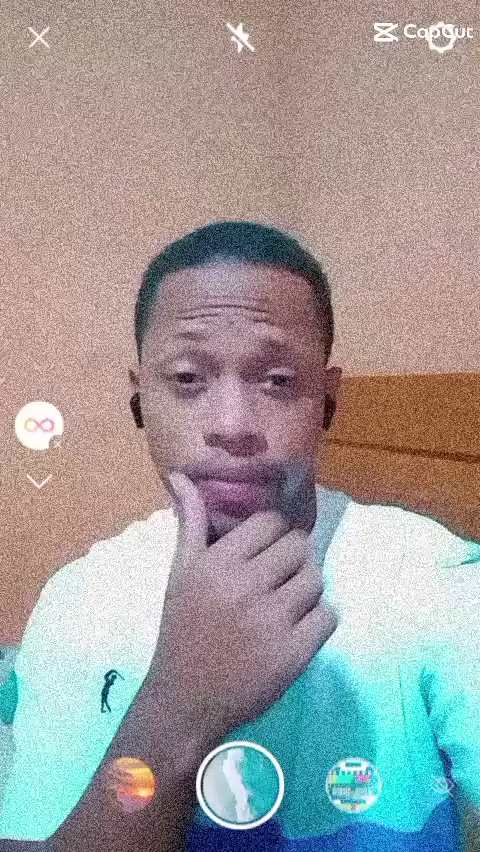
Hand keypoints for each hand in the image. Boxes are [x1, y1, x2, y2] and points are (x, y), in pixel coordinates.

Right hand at [153, 471, 337, 737]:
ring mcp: (272, 620)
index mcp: (217, 562)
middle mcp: (245, 585)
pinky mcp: (294, 653)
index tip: (262, 555)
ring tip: (283, 608)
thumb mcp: (180, 573)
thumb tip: (181, 476)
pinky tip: (294, 632)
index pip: (271, 522)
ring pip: (316, 579)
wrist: (184, 700)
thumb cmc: (183, 630)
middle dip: (291, 562)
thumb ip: (190, 523)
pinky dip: (317, 622)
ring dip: (305, 591)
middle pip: (299, 547)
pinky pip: (328, 616)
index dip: (272, 536)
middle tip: (274, 583)